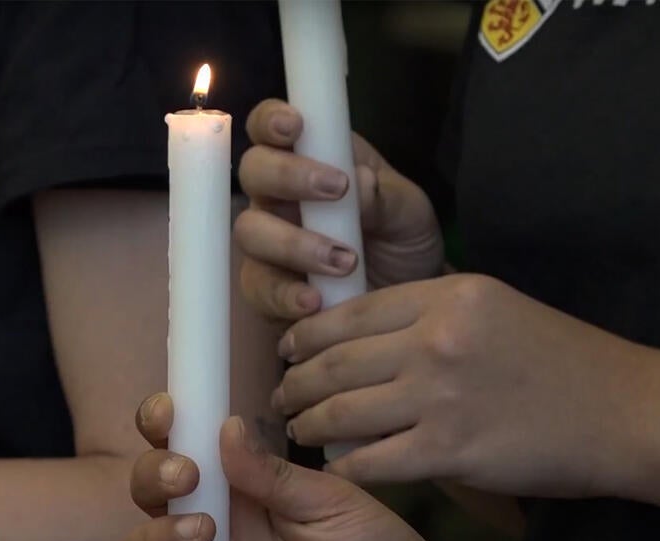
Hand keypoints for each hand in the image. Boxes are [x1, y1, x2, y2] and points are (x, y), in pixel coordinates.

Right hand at [117, 393, 459, 540]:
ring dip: (153, 536)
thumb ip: (273, 474)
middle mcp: (214, 526)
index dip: (162, 424)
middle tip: (188, 477)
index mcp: (242, 484)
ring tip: (201, 535)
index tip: (168, 413)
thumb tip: (225, 428)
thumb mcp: (331, 499)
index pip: (182, 445)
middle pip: (149, 491)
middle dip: (153, 475)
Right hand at [233, 98, 443, 320]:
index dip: (271, 119)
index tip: (295, 125)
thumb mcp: (409, 214)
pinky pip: (259, 290)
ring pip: (250, 231)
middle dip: (287, 176)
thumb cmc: (402, 242)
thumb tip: (360, 183)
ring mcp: (268, 245)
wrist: (408, 303)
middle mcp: (278, 198)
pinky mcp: (268, 292)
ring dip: (293, 243)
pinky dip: (285, 295)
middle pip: (253, 171)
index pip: (270, 127)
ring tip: (344, 261)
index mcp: (309, 161)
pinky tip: (316, 301)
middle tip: (336, 190)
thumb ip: (385, 196)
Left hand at [271, 274, 655, 498]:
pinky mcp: (450, 450)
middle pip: (334, 360)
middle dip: (294, 382)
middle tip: (280, 398)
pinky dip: (344, 466)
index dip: (306, 335)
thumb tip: (367, 326)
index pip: (350, 312)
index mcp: (447, 295)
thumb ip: (434, 311)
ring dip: (308, 425)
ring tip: (299, 431)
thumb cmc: (563, 360)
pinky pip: (371, 461)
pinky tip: (335, 468)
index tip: (288, 351)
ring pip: (341, 410)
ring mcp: (441, 395)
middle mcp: (437, 338)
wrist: (620, 410)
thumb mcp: (497, 307)